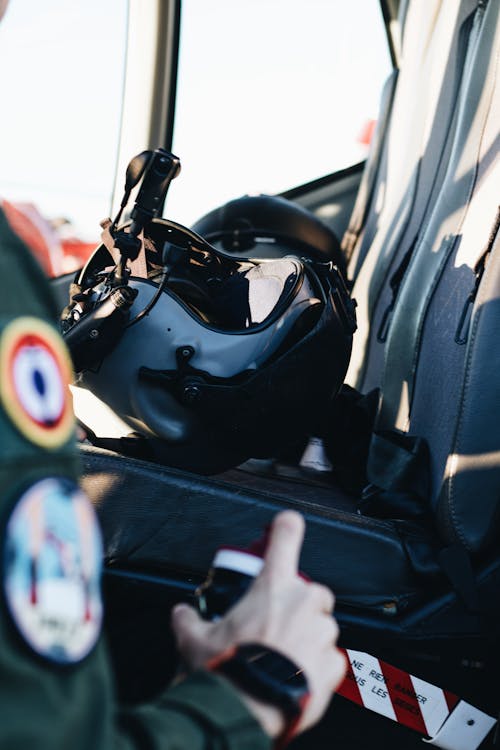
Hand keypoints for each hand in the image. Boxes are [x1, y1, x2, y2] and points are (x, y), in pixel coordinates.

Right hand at [171, 510, 345, 736]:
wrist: (247, 711)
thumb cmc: (226, 670)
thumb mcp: (194, 640)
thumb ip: (188, 620)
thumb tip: (181, 613)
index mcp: (272, 586)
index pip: (285, 536)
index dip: (287, 526)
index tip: (288, 524)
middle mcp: (302, 602)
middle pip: (310, 591)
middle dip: (297, 607)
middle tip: (275, 629)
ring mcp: (321, 632)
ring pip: (322, 626)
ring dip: (307, 638)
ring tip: (283, 660)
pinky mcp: (333, 664)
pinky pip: (330, 659)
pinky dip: (316, 667)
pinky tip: (295, 678)